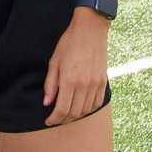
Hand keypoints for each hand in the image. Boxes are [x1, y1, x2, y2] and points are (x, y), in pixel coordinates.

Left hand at [42, 9, 108, 125]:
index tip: (49, 121)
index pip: (62, 108)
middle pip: (75, 112)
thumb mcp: (54, 62)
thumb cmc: (68, 44)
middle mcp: (84, 84)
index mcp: (69, 80)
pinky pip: (97, 102)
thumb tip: (47, 103)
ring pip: (87, 109)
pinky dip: (89, 108)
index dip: (55, 118)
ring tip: (67, 114)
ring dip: (76, 115)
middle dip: (64, 119)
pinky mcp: (104, 81)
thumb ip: (50, 84)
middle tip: (56, 119)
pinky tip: (81, 107)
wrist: (90, 30)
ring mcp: (96, 83)